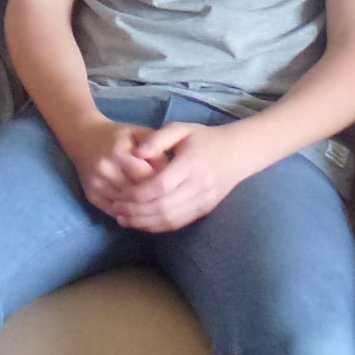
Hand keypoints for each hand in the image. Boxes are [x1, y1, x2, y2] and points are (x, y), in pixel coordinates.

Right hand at [58, 113, 162, 216]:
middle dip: (155, 199)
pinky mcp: (91, 195)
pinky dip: (129, 215)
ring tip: (158, 209)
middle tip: (170, 201)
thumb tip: (171, 172)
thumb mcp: (139, 133)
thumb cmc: (118, 136)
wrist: (84, 137)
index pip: (147, 177)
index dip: (164, 184)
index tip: (175, 186)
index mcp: (119, 152)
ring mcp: (96, 184)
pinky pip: (114, 212)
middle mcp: (105, 169)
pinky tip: (141, 213)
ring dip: (143, 210)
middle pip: (137, 194)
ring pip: (126, 206)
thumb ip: (156, 149)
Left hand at [103, 121, 254, 232]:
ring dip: (144, 222)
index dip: (137, 194)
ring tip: (123, 218)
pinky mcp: (205, 210)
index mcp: (191, 164)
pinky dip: (158, 226)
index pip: (160, 186)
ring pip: (170, 219)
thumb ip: (157, 138)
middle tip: (115, 209)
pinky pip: (179, 223)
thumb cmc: (204, 138)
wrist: (238, 154)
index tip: (119, 195)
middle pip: (163, 206)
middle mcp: (199, 186)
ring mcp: (204, 201)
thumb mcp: (181, 129)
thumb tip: (136, 153)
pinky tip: (142, 223)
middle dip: (136, 211)